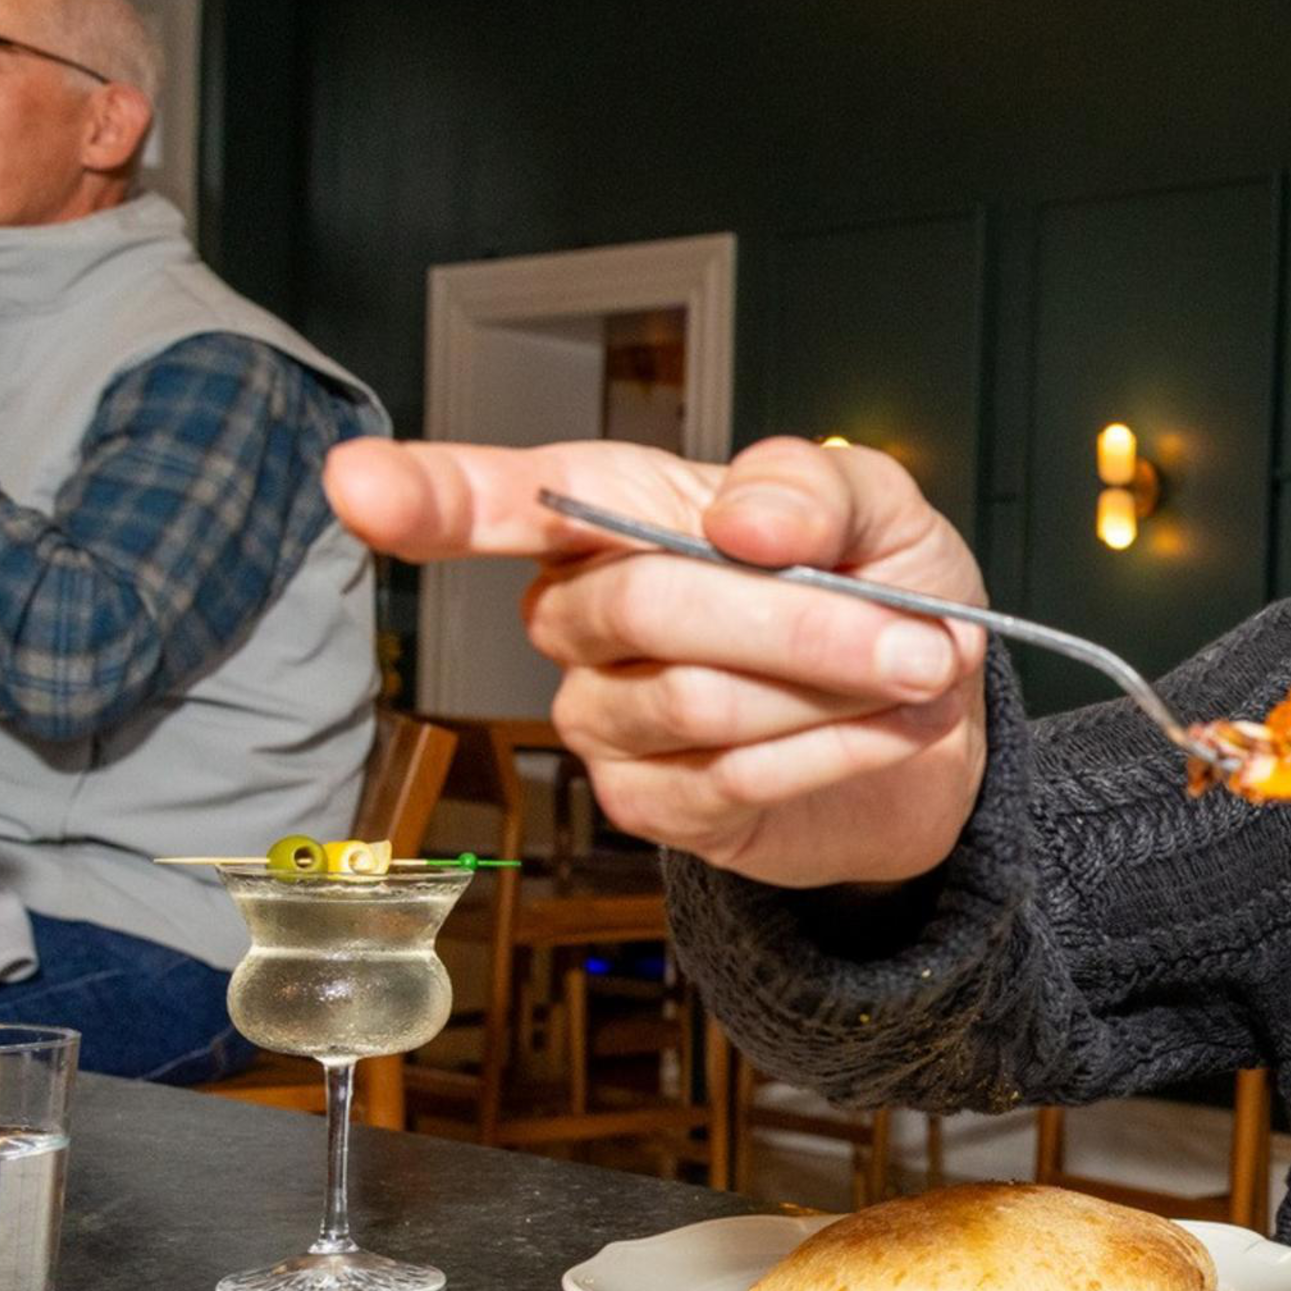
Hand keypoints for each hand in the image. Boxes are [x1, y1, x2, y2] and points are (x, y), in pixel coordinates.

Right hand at [324, 435, 988, 888]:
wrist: (932, 725)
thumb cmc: (882, 592)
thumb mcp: (879, 508)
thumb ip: (818, 485)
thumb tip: (751, 519)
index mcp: (610, 513)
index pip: (489, 499)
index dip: (421, 495)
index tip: (358, 488)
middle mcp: (578, 613)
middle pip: (647, 604)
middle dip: (804, 621)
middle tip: (921, 634)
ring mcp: (599, 714)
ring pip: (697, 699)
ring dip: (832, 690)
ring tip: (908, 674)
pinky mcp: (643, 805)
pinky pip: (729, 779)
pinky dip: (832, 751)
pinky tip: (878, 732)